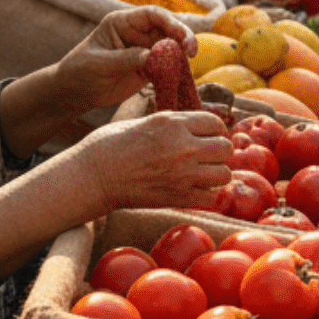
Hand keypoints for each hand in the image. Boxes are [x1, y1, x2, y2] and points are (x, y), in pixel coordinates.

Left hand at [54, 7, 198, 119]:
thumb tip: (155, 57)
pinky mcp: (148, 68)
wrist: (72, 94)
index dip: (170, 22)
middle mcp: (137, 33)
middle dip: (182, 37)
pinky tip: (182, 76)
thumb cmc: (79, 72)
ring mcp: (144, 50)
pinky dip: (176, 70)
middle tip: (192, 52)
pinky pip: (167, 66)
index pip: (152, 15)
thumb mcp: (99, 63)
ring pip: (171, 47)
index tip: (181, 37)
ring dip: (182, 55)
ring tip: (188, 65)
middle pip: (167, 29)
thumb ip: (127, 59)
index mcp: (123, 22)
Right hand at [76, 109, 233, 212]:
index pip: (215, 123)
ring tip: (203, 174)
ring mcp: (181, 173)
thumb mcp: (147, 121)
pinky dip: (207, 195)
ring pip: (223, 174)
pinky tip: (195, 190)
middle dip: (219, 152)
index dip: (214, 130)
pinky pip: (210, 197)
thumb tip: (196, 127)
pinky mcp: (176, 197)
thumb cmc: (112, 145)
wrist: (93, 176)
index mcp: (174, 123)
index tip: (208, 137)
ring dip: (216, 174)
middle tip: (207, 156)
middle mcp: (182, 146)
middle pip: (225, 148)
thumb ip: (176, 123)